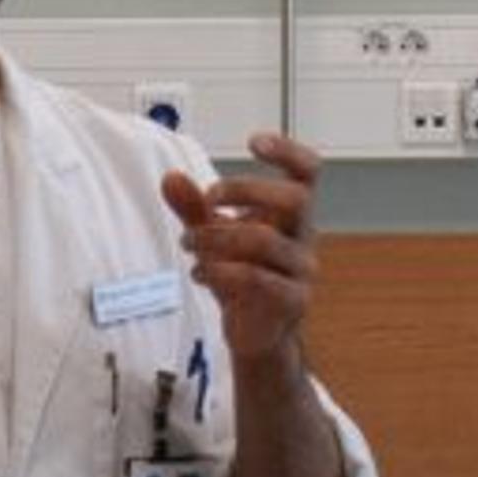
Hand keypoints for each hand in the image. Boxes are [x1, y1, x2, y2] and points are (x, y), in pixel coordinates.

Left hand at [161, 130, 323, 364]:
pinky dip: (219, 271)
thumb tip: (170, 177)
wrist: (256, 334)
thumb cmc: (242, 278)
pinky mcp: (291, 301)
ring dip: (217, 236)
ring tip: (189, 242)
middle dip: (245, 191)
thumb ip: (194, 207)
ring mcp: (301, 270)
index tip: (253, 142)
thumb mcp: (213, 237)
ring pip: (265, 240)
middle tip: (209, 199)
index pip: (308, 172)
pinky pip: (256, 279)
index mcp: (291, 214)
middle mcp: (303, 238)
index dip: (288, 151)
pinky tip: (199, 273)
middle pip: (294, 198)